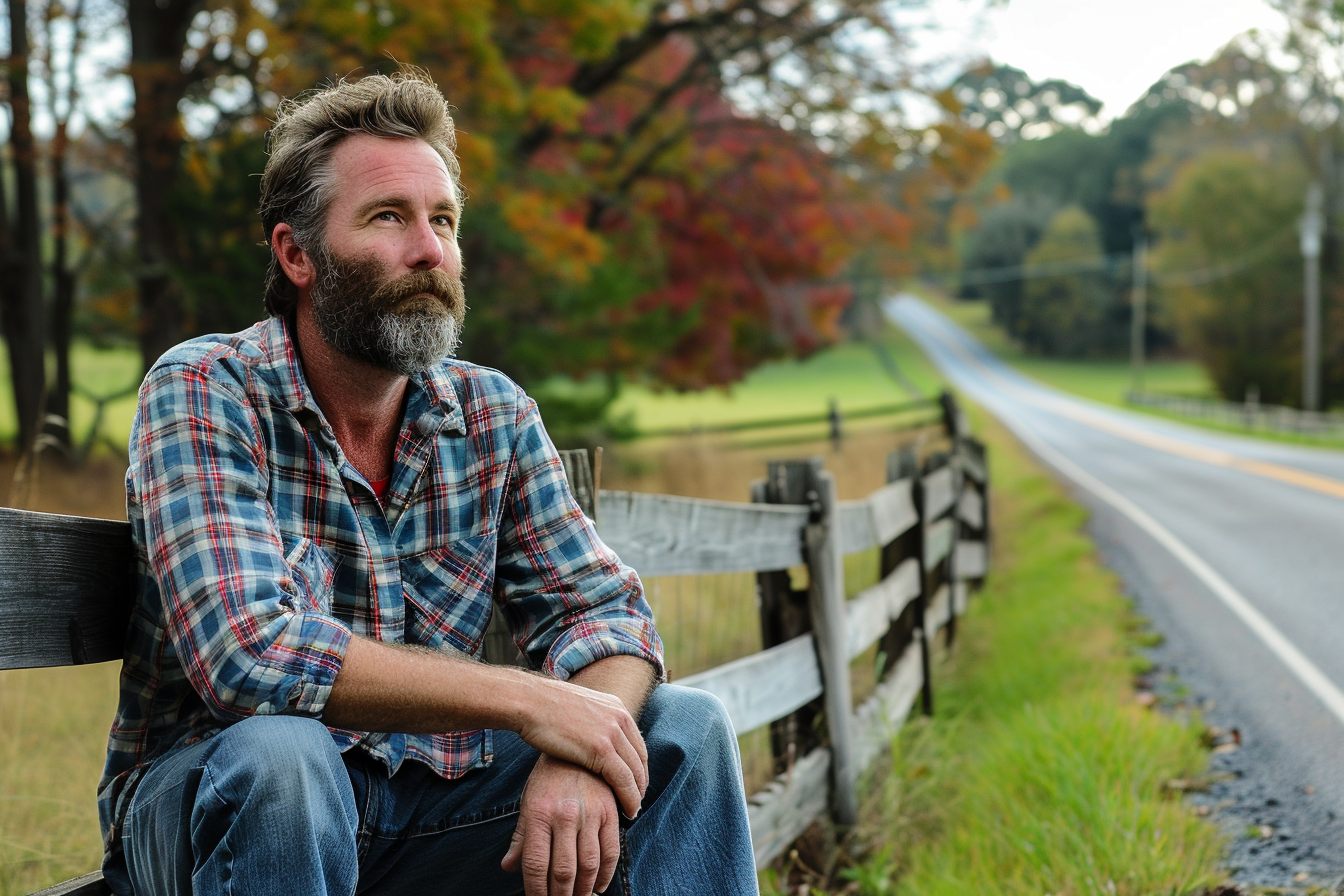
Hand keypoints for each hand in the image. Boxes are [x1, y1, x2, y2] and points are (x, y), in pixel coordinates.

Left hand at [502, 755, 621, 895]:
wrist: (578, 740)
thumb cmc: (549, 777)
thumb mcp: (529, 802)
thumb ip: (521, 837)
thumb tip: (508, 866)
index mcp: (539, 813)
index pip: (535, 865)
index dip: (536, 891)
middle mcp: (564, 814)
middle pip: (563, 871)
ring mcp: (590, 813)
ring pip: (589, 866)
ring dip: (583, 890)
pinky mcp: (610, 810)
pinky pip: (611, 851)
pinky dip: (605, 874)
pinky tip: (598, 885)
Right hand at [515, 678, 647, 817]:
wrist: (529, 701)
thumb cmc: (542, 708)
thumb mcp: (577, 709)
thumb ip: (591, 722)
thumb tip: (590, 738)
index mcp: (616, 706)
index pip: (636, 744)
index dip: (638, 768)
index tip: (634, 785)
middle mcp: (620, 717)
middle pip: (640, 758)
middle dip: (640, 783)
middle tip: (636, 802)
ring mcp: (613, 732)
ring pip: (635, 772)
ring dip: (636, 794)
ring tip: (632, 811)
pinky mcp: (602, 748)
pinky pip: (624, 780)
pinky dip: (629, 798)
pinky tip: (627, 811)